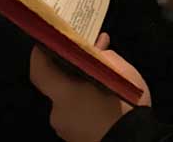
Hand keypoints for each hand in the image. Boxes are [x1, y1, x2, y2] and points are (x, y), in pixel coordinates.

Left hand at [30, 33, 150, 141]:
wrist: (134, 141)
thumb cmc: (124, 104)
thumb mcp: (120, 72)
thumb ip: (104, 57)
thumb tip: (97, 52)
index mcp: (64, 94)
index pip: (39, 71)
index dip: (40, 54)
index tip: (48, 40)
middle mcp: (58, 113)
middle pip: (57, 86)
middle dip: (71, 71)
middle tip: (89, 58)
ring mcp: (66, 129)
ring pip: (69, 101)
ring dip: (82, 89)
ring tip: (106, 80)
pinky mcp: (76, 138)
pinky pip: (77, 115)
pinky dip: (87, 104)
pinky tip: (107, 99)